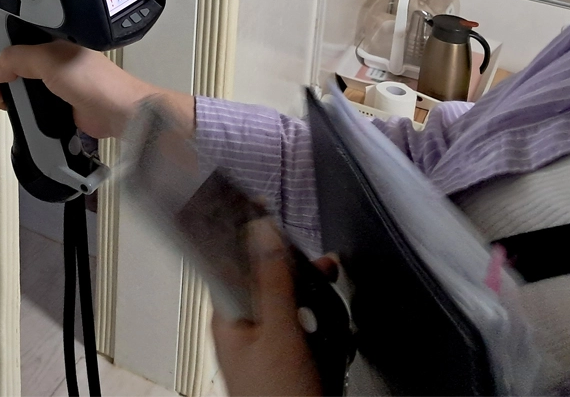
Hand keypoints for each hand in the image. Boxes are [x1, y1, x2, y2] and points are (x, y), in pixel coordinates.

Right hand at [0, 40, 159, 138]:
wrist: (116, 112)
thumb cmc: (96, 81)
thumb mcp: (49, 61)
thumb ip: (17, 59)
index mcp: (48, 36)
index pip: (12, 31)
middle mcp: (48, 53)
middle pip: (8, 57)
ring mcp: (49, 76)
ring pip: (13, 78)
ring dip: (1, 87)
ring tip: (0, 96)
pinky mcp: (50, 97)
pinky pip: (22, 96)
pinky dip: (12, 100)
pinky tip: (8, 105)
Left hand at [210, 220, 321, 396]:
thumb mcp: (279, 333)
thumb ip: (272, 281)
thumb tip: (262, 230)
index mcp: (228, 315)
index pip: (230, 259)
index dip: (246, 232)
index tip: (258, 204)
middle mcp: (245, 328)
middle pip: (269, 280)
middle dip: (298, 272)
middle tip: (325, 266)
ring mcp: (270, 347)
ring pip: (294, 307)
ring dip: (318, 305)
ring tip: (336, 313)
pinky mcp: (293, 364)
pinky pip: (310, 334)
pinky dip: (328, 333)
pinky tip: (341, 342)